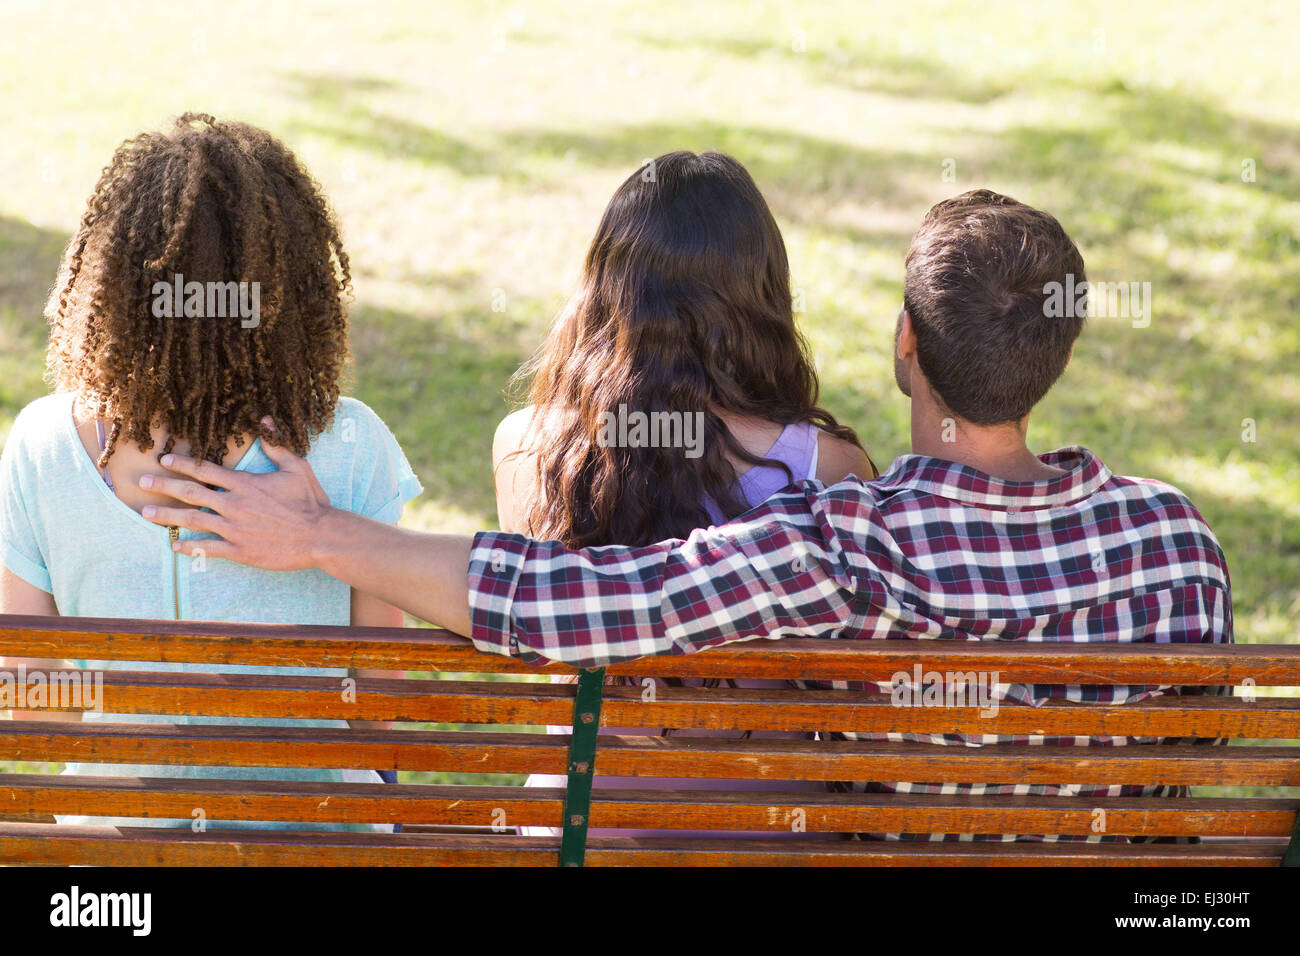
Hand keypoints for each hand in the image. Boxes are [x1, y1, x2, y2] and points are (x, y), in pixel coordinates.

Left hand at [138, 418, 332, 571]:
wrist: (319, 536)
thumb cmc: (311, 501)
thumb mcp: (297, 467)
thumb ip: (277, 444)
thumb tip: (265, 419)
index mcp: (245, 484)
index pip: (205, 470)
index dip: (182, 464)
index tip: (164, 459)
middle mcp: (234, 505)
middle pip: (190, 493)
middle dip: (164, 486)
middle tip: (144, 482)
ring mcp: (234, 529)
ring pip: (192, 520)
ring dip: (167, 516)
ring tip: (146, 513)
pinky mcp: (240, 550)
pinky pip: (208, 549)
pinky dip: (189, 547)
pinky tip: (175, 545)